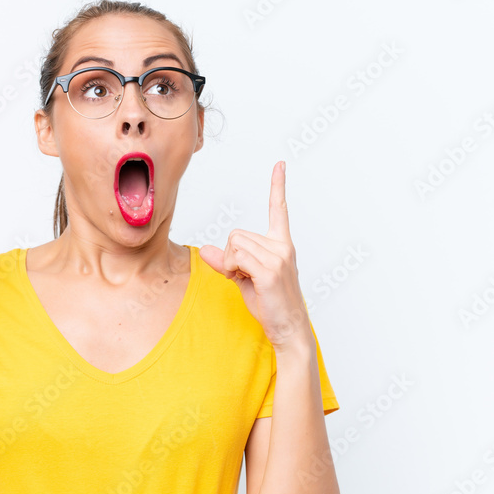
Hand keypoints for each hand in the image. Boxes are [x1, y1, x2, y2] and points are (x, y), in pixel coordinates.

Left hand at [198, 161, 309, 349]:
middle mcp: (282, 246)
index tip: (280, 164)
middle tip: (241, 276)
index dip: (278, 186)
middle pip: (236, 233)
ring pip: (234, 244)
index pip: (279, 210)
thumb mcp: (244, 279)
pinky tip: (243, 281)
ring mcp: (278, 257)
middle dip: (229, 255)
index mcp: (281, 244)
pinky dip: (231, 269)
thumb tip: (205, 249)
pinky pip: (236, 257)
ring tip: (245, 280)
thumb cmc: (269, 304)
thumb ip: (226, 262)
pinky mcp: (270, 270)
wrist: (288, 328)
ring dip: (229, 264)